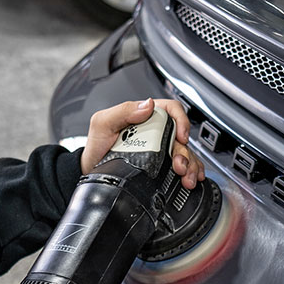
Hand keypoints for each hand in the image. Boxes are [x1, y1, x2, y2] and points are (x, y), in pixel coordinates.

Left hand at [80, 96, 204, 188]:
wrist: (91, 171)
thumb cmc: (96, 146)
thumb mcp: (103, 123)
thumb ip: (123, 111)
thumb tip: (147, 105)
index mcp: (144, 116)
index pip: (171, 109)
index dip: (180, 120)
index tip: (180, 136)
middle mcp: (155, 131)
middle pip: (181, 135)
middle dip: (185, 151)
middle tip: (179, 165)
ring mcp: (160, 148)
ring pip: (185, 151)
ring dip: (190, 164)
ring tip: (186, 177)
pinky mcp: (162, 164)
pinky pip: (183, 164)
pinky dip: (192, 171)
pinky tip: (192, 178)